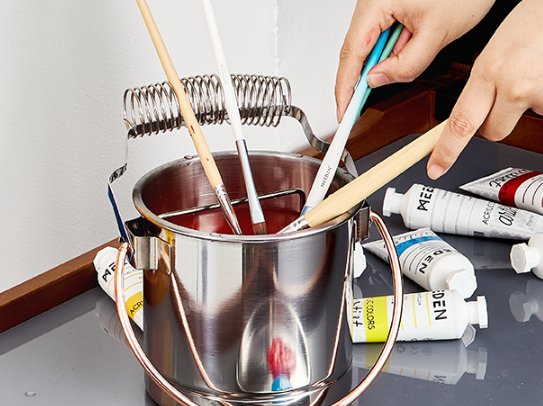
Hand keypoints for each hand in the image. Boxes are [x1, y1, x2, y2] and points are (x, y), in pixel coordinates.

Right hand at [335, 0, 494, 120]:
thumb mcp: (437, 34)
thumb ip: (406, 64)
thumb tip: (378, 80)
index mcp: (377, 2)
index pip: (352, 54)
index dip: (345, 88)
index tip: (344, 112)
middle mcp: (373, 1)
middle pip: (357, 50)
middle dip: (367, 76)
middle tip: (367, 103)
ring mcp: (380, 3)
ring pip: (372, 44)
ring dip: (388, 58)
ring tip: (420, 46)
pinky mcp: (390, 5)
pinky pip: (384, 34)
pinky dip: (395, 49)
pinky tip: (416, 42)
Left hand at [427, 0, 542, 178]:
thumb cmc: (530, 25)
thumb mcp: (493, 54)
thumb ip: (481, 85)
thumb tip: (473, 116)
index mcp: (488, 72)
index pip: (460, 123)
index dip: (446, 151)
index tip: (436, 168)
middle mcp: (512, 86)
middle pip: (492, 132)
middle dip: (494, 122)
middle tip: (504, 96)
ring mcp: (537, 94)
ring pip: (520, 120)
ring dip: (523, 106)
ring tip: (530, 75)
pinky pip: (542, 111)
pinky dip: (541, 98)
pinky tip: (540, 76)